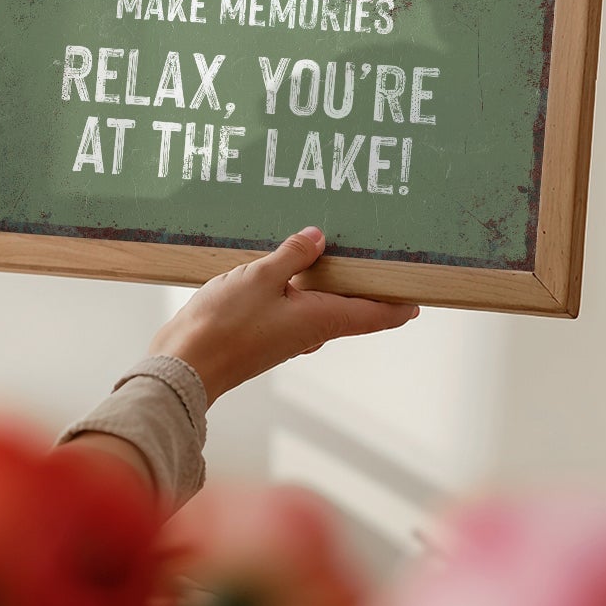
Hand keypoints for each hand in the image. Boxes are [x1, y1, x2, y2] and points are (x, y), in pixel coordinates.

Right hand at [149, 226, 417, 402]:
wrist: (185, 366)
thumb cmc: (224, 326)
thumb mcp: (261, 277)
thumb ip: (292, 255)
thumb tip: (318, 239)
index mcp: (322, 320)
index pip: (376, 315)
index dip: (400, 305)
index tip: (420, 295)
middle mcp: (311, 332)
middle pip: (352, 310)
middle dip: (366, 287)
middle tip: (378, 258)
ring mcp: (288, 336)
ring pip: (322, 308)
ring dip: (332, 285)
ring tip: (335, 253)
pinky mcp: (265, 335)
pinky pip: (295, 309)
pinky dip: (302, 289)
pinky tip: (288, 269)